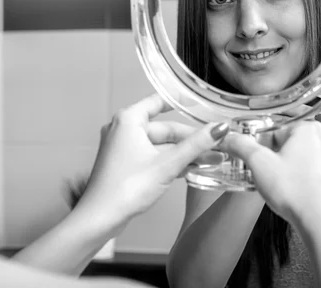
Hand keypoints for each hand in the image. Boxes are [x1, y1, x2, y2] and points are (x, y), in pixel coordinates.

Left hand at [76, 94, 228, 223]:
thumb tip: (220, 129)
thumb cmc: (126, 188)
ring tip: (211, 159)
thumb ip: (196, 145)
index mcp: (129, 120)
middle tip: (216, 144)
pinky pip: (152, 156)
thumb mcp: (168, 164)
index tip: (198, 102)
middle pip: (164, 129)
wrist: (100, 218)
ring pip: (160, 145)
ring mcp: (122, 148)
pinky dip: (170, 161)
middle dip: (191, 139)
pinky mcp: (124, 165)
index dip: (181, 102)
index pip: (159, 102)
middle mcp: (123, 129)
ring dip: (184, 153)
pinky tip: (191, 169)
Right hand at [219, 121, 320, 226]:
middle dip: (276, 157)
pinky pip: (314, 173)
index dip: (261, 148)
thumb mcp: (258, 163)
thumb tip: (228, 137)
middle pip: (290, 144)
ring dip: (290, 168)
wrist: (320, 223)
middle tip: (266, 175)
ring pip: (303, 158)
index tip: (256, 162)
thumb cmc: (291, 189)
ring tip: (280, 186)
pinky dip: (304, 179)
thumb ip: (241, 145)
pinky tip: (295, 193)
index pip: (275, 131)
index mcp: (309, 129)